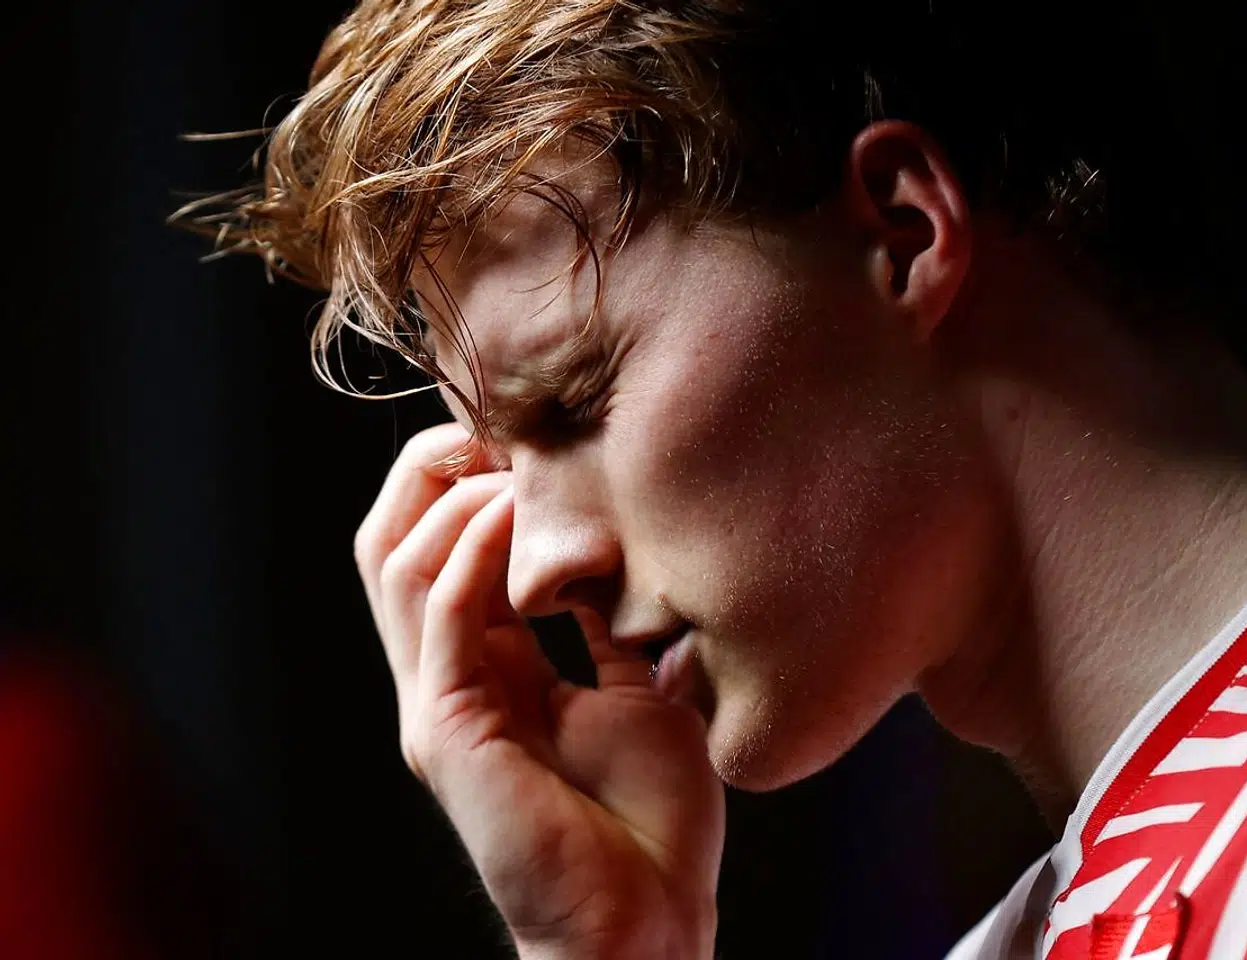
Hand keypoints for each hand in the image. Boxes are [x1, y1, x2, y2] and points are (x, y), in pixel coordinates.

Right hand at [354, 423, 724, 959]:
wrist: (647, 920)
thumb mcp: (638, 691)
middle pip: (392, 544)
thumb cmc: (649, 821)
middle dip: (430, 470)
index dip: (462, 482)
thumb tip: (611, 552)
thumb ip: (607, 626)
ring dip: (449, 497)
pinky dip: (470, 552)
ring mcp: (438, 705)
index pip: (439, 552)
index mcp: (486, 670)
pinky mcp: (448, 733)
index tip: (518, 430)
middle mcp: (446, 679)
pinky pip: (441, 616)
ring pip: (396, 567)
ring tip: (504, 456)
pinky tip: (515, 511)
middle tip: (487, 422)